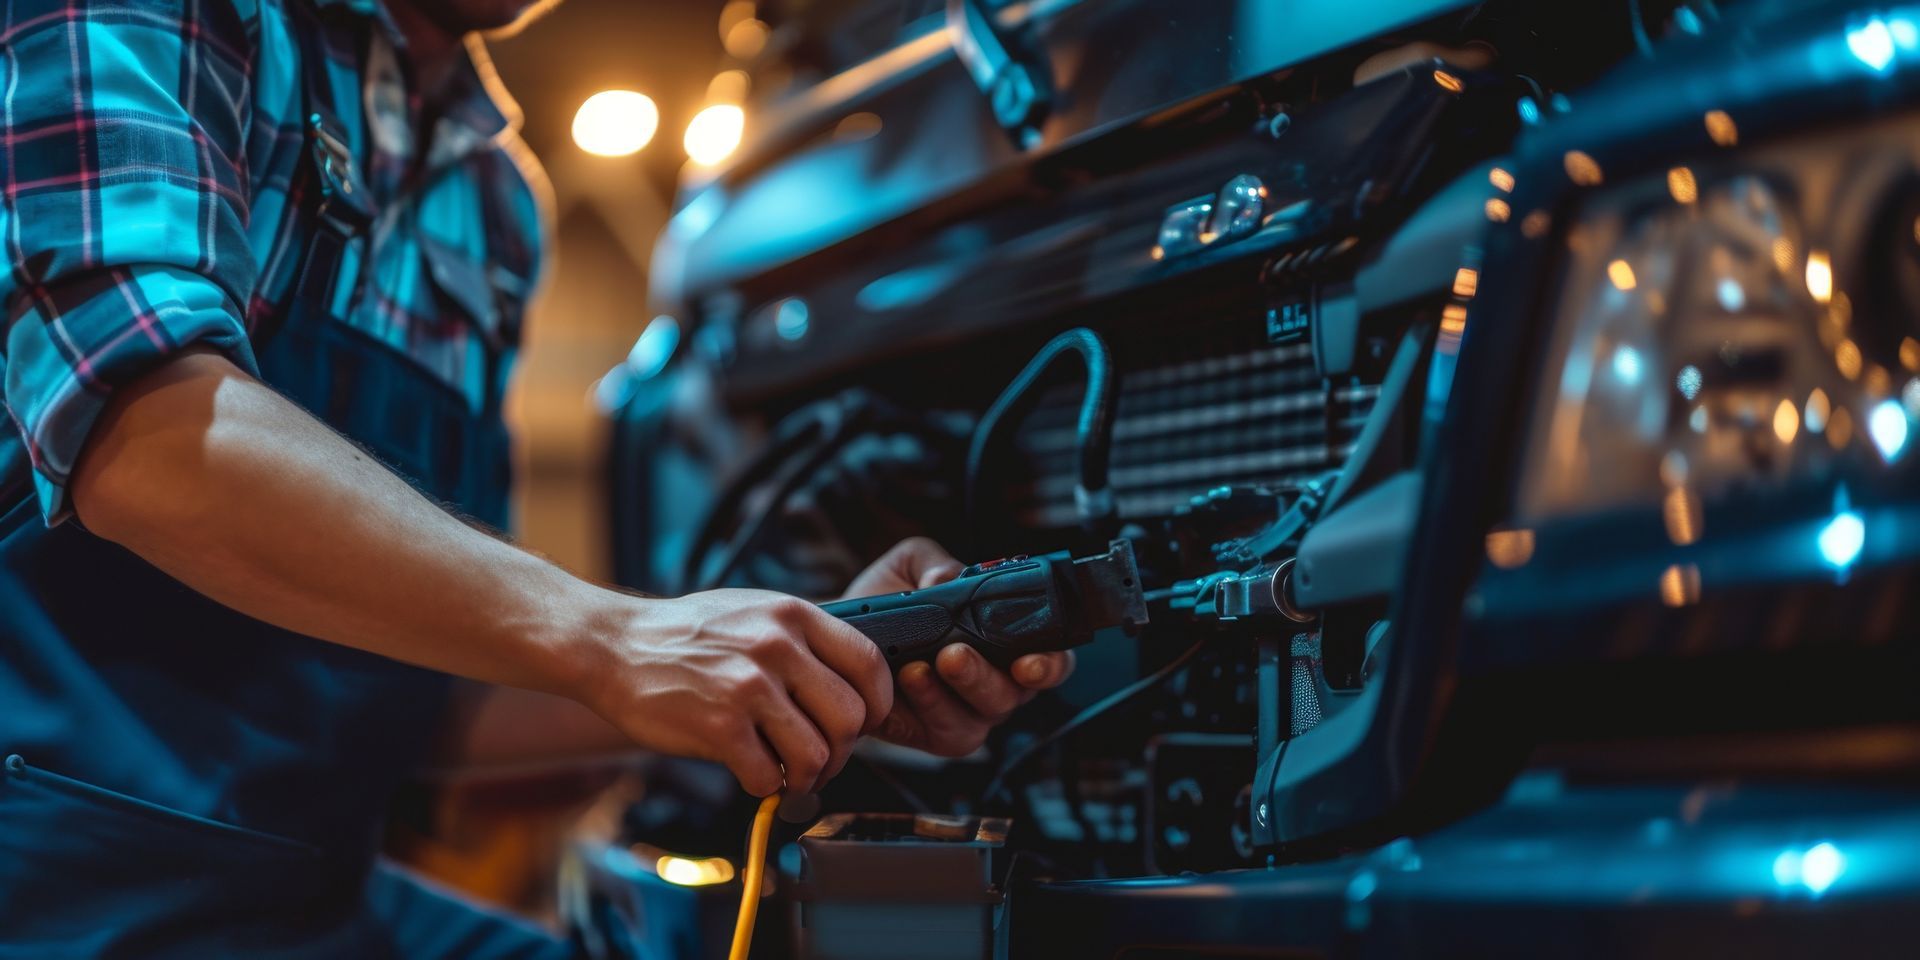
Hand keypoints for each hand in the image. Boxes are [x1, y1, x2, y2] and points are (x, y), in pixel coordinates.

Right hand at [583, 590, 891, 800]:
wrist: (613, 645)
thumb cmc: (686, 635)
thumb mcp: (754, 612)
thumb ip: (802, 642)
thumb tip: (852, 691)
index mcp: (793, 616)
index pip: (870, 664)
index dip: (877, 705)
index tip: (862, 724)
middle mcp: (776, 647)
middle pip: (850, 719)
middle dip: (842, 752)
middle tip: (822, 761)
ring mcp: (747, 687)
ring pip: (816, 755)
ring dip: (807, 778)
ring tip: (790, 776)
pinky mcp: (718, 726)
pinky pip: (768, 776)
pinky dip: (766, 787)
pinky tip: (751, 773)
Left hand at [843, 538, 1075, 756]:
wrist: (842, 635)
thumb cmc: (889, 600)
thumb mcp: (911, 566)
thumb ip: (935, 564)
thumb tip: (944, 580)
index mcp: (1010, 645)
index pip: (1052, 660)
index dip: (1051, 664)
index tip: (1029, 661)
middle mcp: (999, 683)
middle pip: (1015, 694)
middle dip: (986, 675)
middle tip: (955, 654)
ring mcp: (970, 713)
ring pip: (981, 717)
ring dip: (954, 692)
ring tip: (921, 666)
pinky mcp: (935, 734)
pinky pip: (943, 729)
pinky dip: (927, 704)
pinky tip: (909, 680)